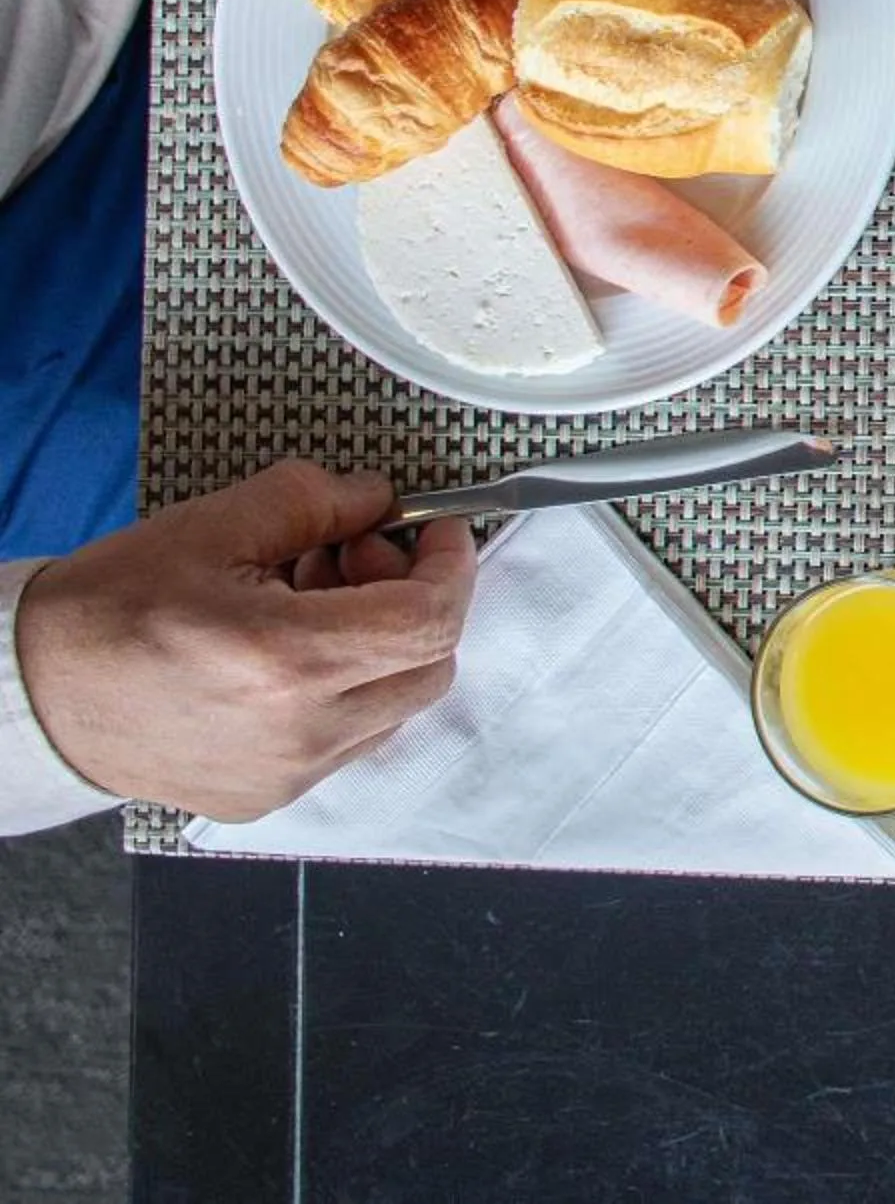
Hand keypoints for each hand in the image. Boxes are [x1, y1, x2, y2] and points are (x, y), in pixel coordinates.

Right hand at [15, 460, 476, 819]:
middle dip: (414, 598)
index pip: (430, 619)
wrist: (32, 700)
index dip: (451, 564)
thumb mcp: (209, 526)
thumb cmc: (107, 612)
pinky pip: (352, 738)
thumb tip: (379, 498)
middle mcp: (299, 733)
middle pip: (431, 664)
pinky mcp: (268, 798)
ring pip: (396, 704)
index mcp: (286, 662)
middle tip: (355, 555)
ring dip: (381, 644)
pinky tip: (290, 651)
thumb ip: (312, 501)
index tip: (435, 529)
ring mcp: (287, 776)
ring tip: (309, 599)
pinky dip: (348, 687)